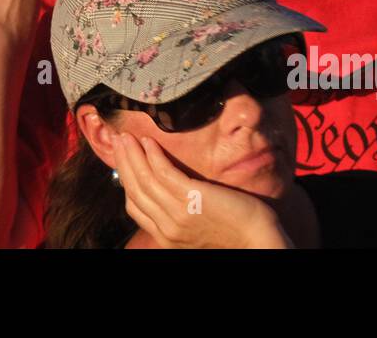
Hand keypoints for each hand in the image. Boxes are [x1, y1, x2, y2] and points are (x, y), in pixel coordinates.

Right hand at [114, 133, 292, 248]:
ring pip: (144, 180)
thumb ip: (179, 214)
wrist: (257, 240)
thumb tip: (168, 192)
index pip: (135, 206)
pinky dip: (152, 156)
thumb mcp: (197, 228)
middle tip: (118, 140)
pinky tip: (149, 142)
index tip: (123, 160)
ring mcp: (177, 214)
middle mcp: (166, 227)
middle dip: (123, 163)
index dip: (126, 180)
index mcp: (166, 236)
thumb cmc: (234, 231)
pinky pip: (163, 173)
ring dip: (132, 155)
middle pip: (135, 191)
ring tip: (126, 136)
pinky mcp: (191, 198)